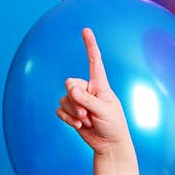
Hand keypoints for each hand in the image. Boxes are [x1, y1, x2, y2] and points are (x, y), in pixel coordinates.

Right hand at [56, 28, 129, 153]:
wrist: (109, 145)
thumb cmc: (113, 126)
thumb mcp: (104, 111)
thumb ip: (87, 99)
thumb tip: (71, 90)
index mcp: (100, 85)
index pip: (95, 62)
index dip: (90, 46)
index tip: (86, 30)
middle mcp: (88, 90)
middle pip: (70, 83)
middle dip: (75, 99)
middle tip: (87, 113)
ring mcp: (79, 101)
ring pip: (65, 99)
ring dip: (74, 113)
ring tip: (88, 121)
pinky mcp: (72, 112)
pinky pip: (61, 110)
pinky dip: (68, 119)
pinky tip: (79, 126)